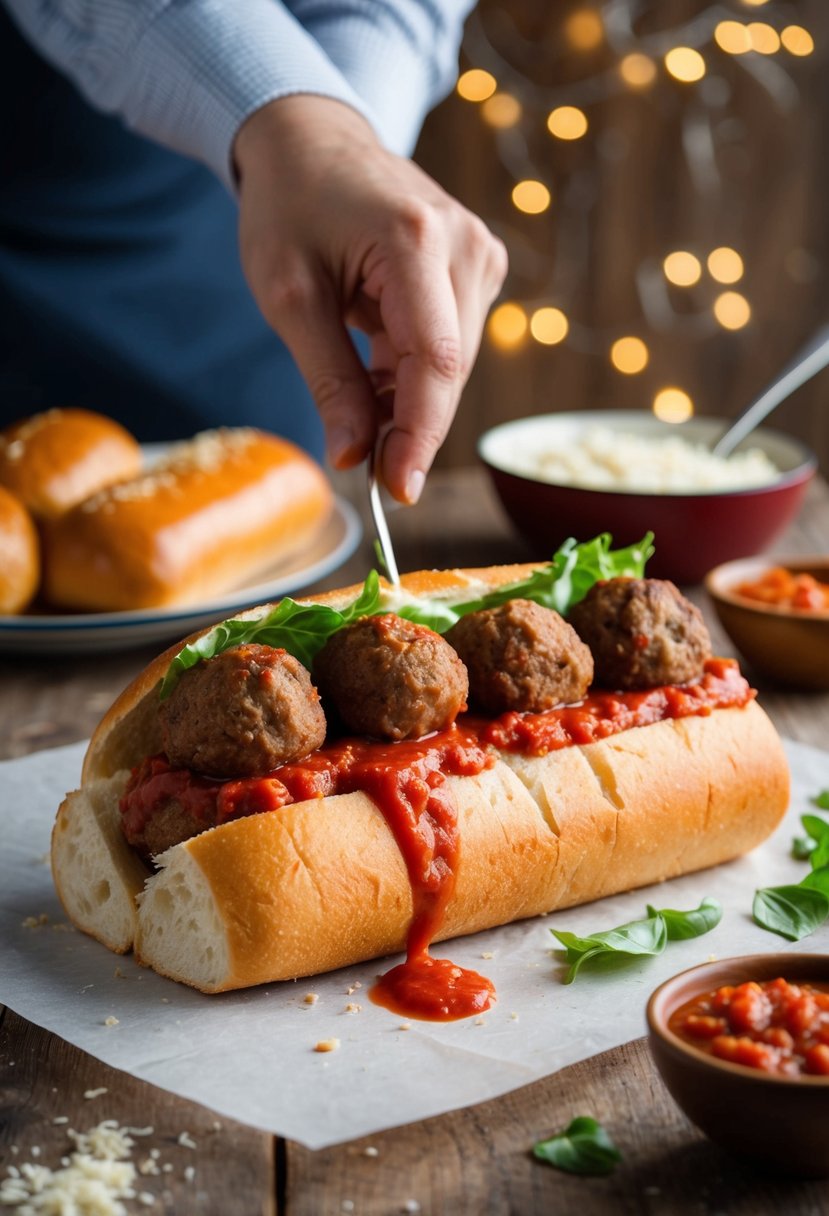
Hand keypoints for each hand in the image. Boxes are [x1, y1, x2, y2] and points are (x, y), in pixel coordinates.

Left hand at [234, 96, 506, 502]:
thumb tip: (352, 458)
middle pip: (450, 371)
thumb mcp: (290, 298)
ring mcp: (477, 254)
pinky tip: (377, 379)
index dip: (420, 435)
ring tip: (356, 407)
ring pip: (453, 366)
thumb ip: (328, 380)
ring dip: (408, 403)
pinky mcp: (475, 268)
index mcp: (414, 240)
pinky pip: (451, 346)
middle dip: (409, 429)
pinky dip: (414, 378)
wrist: (312, 140)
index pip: (436, 361)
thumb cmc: (289, 206)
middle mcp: (464, 244)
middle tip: (364, 468)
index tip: (398, 491)